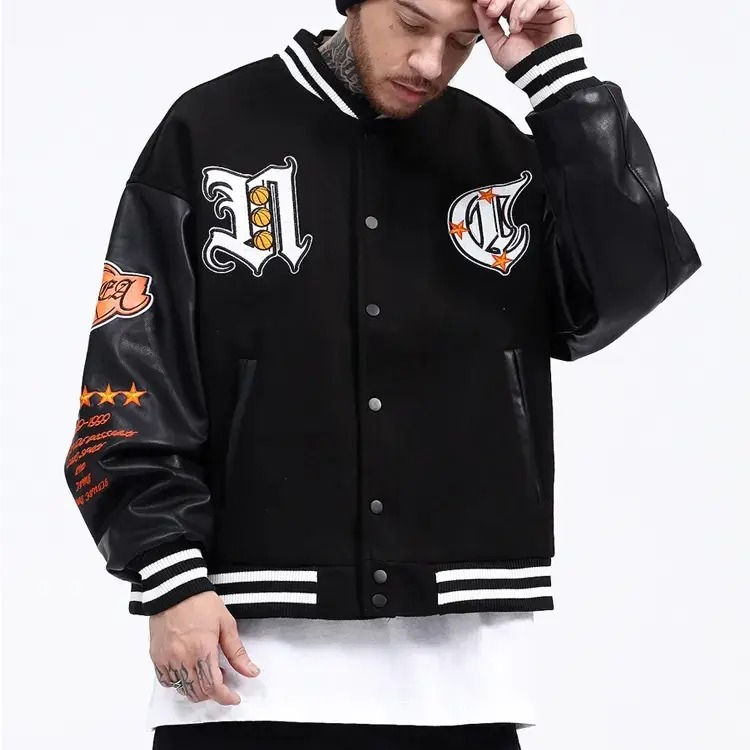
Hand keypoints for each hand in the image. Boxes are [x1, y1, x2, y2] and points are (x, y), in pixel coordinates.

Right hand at [149, 590, 260, 704]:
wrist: (174, 589)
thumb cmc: (200, 602)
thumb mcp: (226, 624)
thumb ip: (237, 652)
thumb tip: (250, 671)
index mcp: (202, 650)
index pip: (213, 687)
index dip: (225, 697)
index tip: (233, 697)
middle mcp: (183, 659)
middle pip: (198, 692)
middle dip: (213, 693)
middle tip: (222, 678)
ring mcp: (167, 659)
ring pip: (182, 689)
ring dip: (197, 689)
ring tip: (206, 670)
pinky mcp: (156, 657)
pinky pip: (166, 681)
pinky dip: (179, 682)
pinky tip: (189, 669)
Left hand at [472, 0, 576, 70]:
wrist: (542, 75)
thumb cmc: (525, 65)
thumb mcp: (498, 47)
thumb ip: (487, 26)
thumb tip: (477, 6)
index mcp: (515, 18)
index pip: (504, 0)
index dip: (492, 0)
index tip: (481, 3)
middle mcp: (529, 11)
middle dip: (500, 0)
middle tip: (492, 11)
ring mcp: (544, 9)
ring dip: (515, 6)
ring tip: (514, 27)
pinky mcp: (558, 8)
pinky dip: (529, 5)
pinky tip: (523, 20)